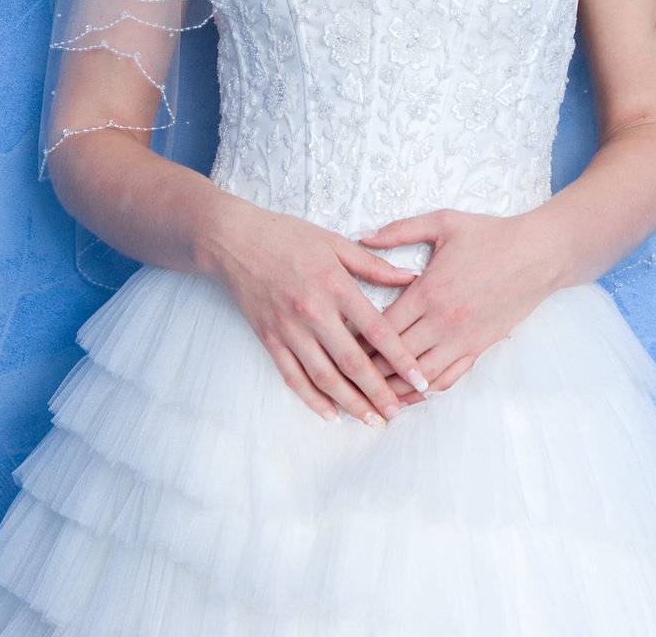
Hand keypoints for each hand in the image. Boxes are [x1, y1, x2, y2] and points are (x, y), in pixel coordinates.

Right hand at [212, 201, 431, 425]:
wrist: (235, 241)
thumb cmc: (287, 236)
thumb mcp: (334, 242)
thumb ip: (373, 264)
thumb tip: (410, 278)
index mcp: (335, 285)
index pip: (376, 330)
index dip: (401, 358)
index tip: (420, 378)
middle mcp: (313, 311)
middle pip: (352, 361)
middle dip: (378, 391)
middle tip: (398, 412)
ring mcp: (289, 329)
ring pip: (324, 376)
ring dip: (350, 402)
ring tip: (372, 420)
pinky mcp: (269, 339)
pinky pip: (293, 377)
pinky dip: (312, 399)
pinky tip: (331, 415)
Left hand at [352, 208, 555, 405]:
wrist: (538, 254)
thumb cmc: (490, 235)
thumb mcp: (443, 222)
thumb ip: (400, 230)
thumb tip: (363, 237)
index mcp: (428, 291)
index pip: (383, 327)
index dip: (358, 340)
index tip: (338, 344)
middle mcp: (443, 321)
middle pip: (396, 357)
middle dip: (369, 369)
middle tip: (346, 376)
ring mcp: (462, 339)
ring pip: (420, 375)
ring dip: (395, 387)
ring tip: (372, 395)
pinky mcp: (479, 347)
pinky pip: (449, 378)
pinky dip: (427, 390)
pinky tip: (413, 393)